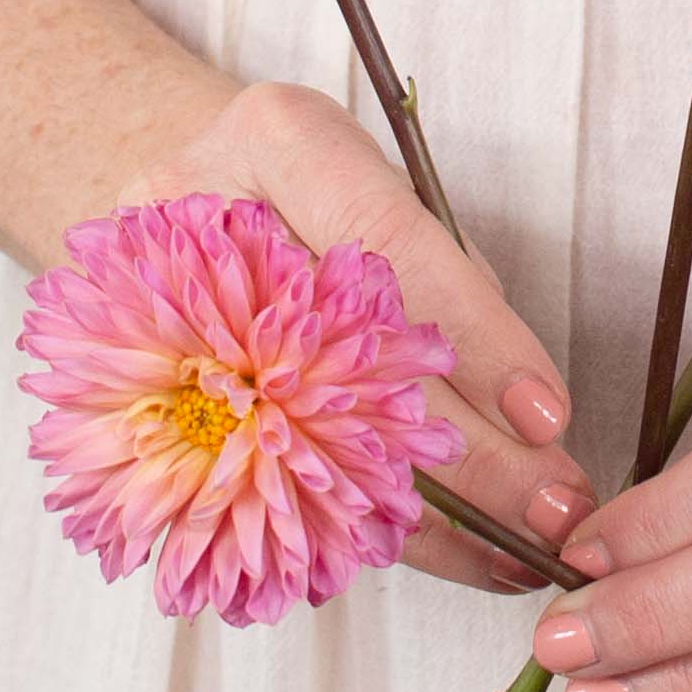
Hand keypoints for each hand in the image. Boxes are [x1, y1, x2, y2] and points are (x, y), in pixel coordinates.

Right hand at [122, 80, 596, 591]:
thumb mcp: (378, 183)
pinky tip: (436, 553)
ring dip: (427, 515)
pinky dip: (358, 526)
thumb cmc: (303, 188)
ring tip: (515, 553)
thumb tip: (527, 415)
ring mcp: (152, 306)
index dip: (475, 341)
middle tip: (553, 509)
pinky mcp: (138, 387)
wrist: (163, 178)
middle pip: (348, 362)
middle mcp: (199, 214)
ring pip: (305, 443)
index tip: (547, 418)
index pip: (392, 245)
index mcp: (278, 139)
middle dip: (470, 455)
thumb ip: (445, 277)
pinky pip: (263, 481)